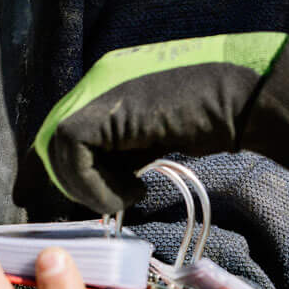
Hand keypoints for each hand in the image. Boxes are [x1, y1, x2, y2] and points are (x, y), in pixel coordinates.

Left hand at [31, 31, 288, 214]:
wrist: (235, 99)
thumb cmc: (206, 118)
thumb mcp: (151, 135)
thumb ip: (121, 151)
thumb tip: (96, 182)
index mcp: (105, 88)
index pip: (62, 131)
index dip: (60, 168)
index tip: (76, 196)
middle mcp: (95, 86)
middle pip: (53, 141)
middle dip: (68, 182)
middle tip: (104, 203)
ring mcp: (100, 94)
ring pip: (60, 150)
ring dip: (90, 189)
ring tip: (130, 195)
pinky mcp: (107, 111)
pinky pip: (76, 153)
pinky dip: (97, 186)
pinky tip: (134, 191)